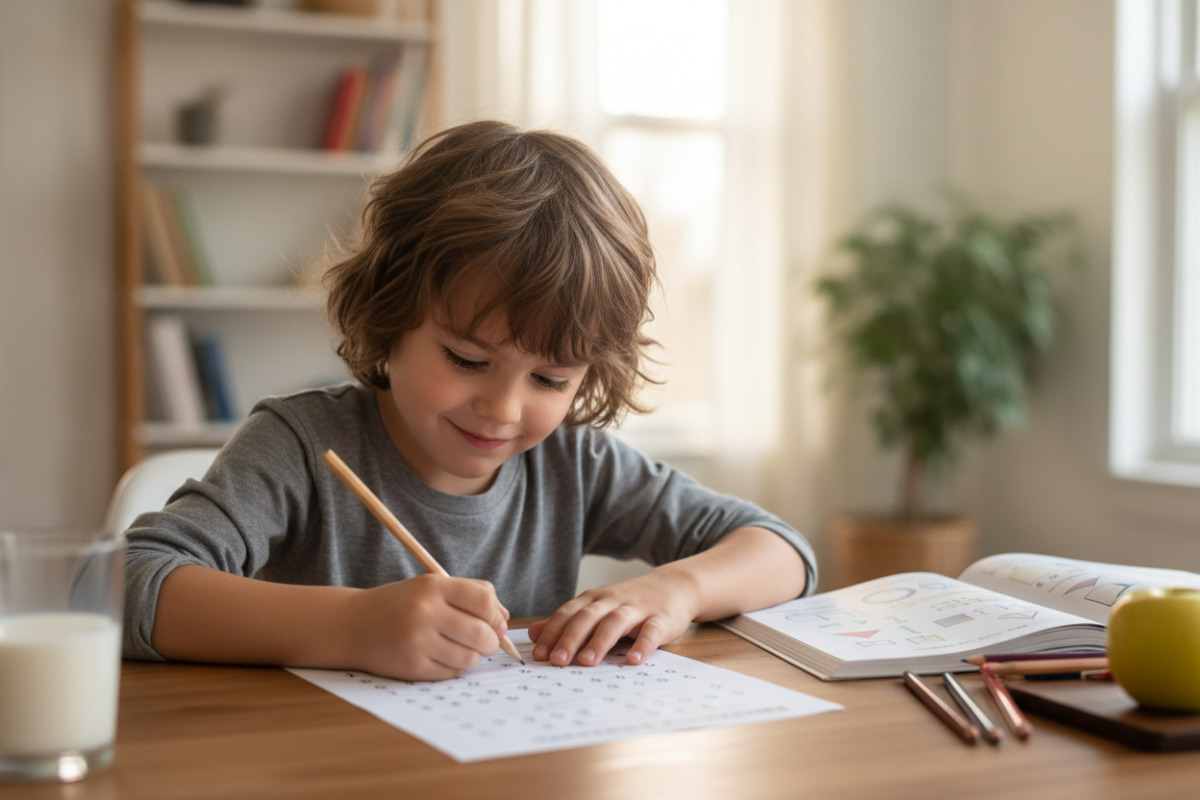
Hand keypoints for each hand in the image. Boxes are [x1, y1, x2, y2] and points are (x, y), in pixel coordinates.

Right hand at [342, 574, 510, 680]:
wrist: (353, 625)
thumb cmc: (401, 604)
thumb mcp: (432, 587)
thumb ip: (471, 595)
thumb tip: (504, 620)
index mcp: (433, 587)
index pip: (484, 599)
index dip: (495, 614)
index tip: (493, 621)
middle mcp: (425, 612)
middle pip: (482, 633)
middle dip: (490, 641)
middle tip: (484, 641)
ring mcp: (417, 641)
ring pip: (470, 657)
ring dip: (474, 656)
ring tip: (461, 648)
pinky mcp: (412, 666)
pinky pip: (452, 672)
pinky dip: (455, 667)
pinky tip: (442, 657)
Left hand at [527, 569, 699, 666]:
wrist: (673, 586)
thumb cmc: (629, 603)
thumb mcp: (596, 607)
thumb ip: (567, 621)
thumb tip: (533, 633)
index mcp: (593, 600)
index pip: (568, 614)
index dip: (552, 633)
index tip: (538, 655)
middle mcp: (612, 601)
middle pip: (587, 617)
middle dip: (570, 638)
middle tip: (557, 661)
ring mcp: (637, 609)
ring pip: (615, 622)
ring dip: (600, 641)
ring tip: (587, 662)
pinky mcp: (661, 619)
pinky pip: (651, 632)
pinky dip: (642, 645)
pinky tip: (633, 660)